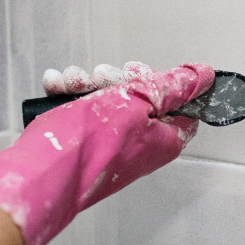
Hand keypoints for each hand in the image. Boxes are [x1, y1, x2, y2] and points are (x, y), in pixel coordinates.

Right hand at [0, 63, 214, 244]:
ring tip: (72, 84)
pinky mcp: (84, 143)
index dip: (163, 82)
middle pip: (140, 98)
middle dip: (116, 78)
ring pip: (107, 100)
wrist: (41, 173)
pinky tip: (57, 88)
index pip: (181, 105)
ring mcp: (110, 145)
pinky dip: (68, 95)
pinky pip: (82, 111)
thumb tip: (203, 77)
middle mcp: (139, 144)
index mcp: (163, 139)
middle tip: (103, 78)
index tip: (141, 71)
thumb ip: (173, 86)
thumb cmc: (88, 145)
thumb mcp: (137, 102)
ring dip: (87, 84)